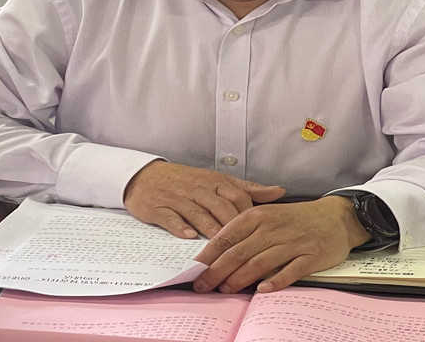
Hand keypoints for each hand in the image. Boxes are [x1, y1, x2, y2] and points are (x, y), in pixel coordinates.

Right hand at [123, 161, 285, 238]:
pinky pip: (171, 217)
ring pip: (198, 212)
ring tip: (220, 247)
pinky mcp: (159, 207)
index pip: (238, 196)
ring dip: (210, 229)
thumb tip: (279, 192)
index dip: (250, 216)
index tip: (260, 234)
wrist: (145, 175)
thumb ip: (248, 188)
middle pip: (221, 206)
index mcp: (215, 182)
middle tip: (244, 248)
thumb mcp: (217, 180)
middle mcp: (199, 188)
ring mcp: (178, 198)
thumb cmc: (185, 181)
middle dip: (233, 226)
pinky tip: (188, 237)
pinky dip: (179, 226)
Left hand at [192, 196, 370, 293]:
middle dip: (217, 271)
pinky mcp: (311, 256)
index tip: (193, 270)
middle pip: (238, 252)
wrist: (336, 216)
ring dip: (240, 278)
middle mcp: (272, 228)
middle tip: (202, 286)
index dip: (208, 255)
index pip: (226, 237)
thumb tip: (215, 256)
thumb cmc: (295, 219)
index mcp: (257, 217)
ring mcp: (292, 242)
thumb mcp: (267, 216)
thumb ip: (244, 233)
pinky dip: (276, 281)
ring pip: (260, 262)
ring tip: (225, 290)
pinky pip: (291, 270)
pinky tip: (263, 290)